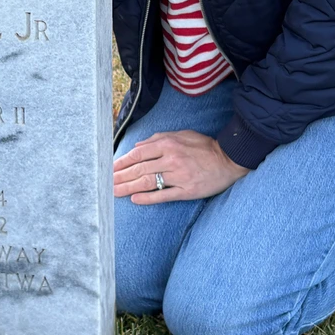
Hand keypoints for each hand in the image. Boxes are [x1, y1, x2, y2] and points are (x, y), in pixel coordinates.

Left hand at [113, 130, 248, 203]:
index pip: (138, 153)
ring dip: (128, 188)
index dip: (122, 161)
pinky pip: (163, 195)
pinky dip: (148, 198)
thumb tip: (137, 146)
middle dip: (120, 177)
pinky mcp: (186, 191)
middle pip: (139, 169)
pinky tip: (135, 200)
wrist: (229, 159)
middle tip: (105, 183)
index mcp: (168, 144)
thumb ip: (158, 139)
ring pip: (148, 182)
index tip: (110, 168)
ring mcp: (179, 176)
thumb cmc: (204, 146)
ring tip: (114, 192)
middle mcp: (171, 160)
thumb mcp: (182, 134)